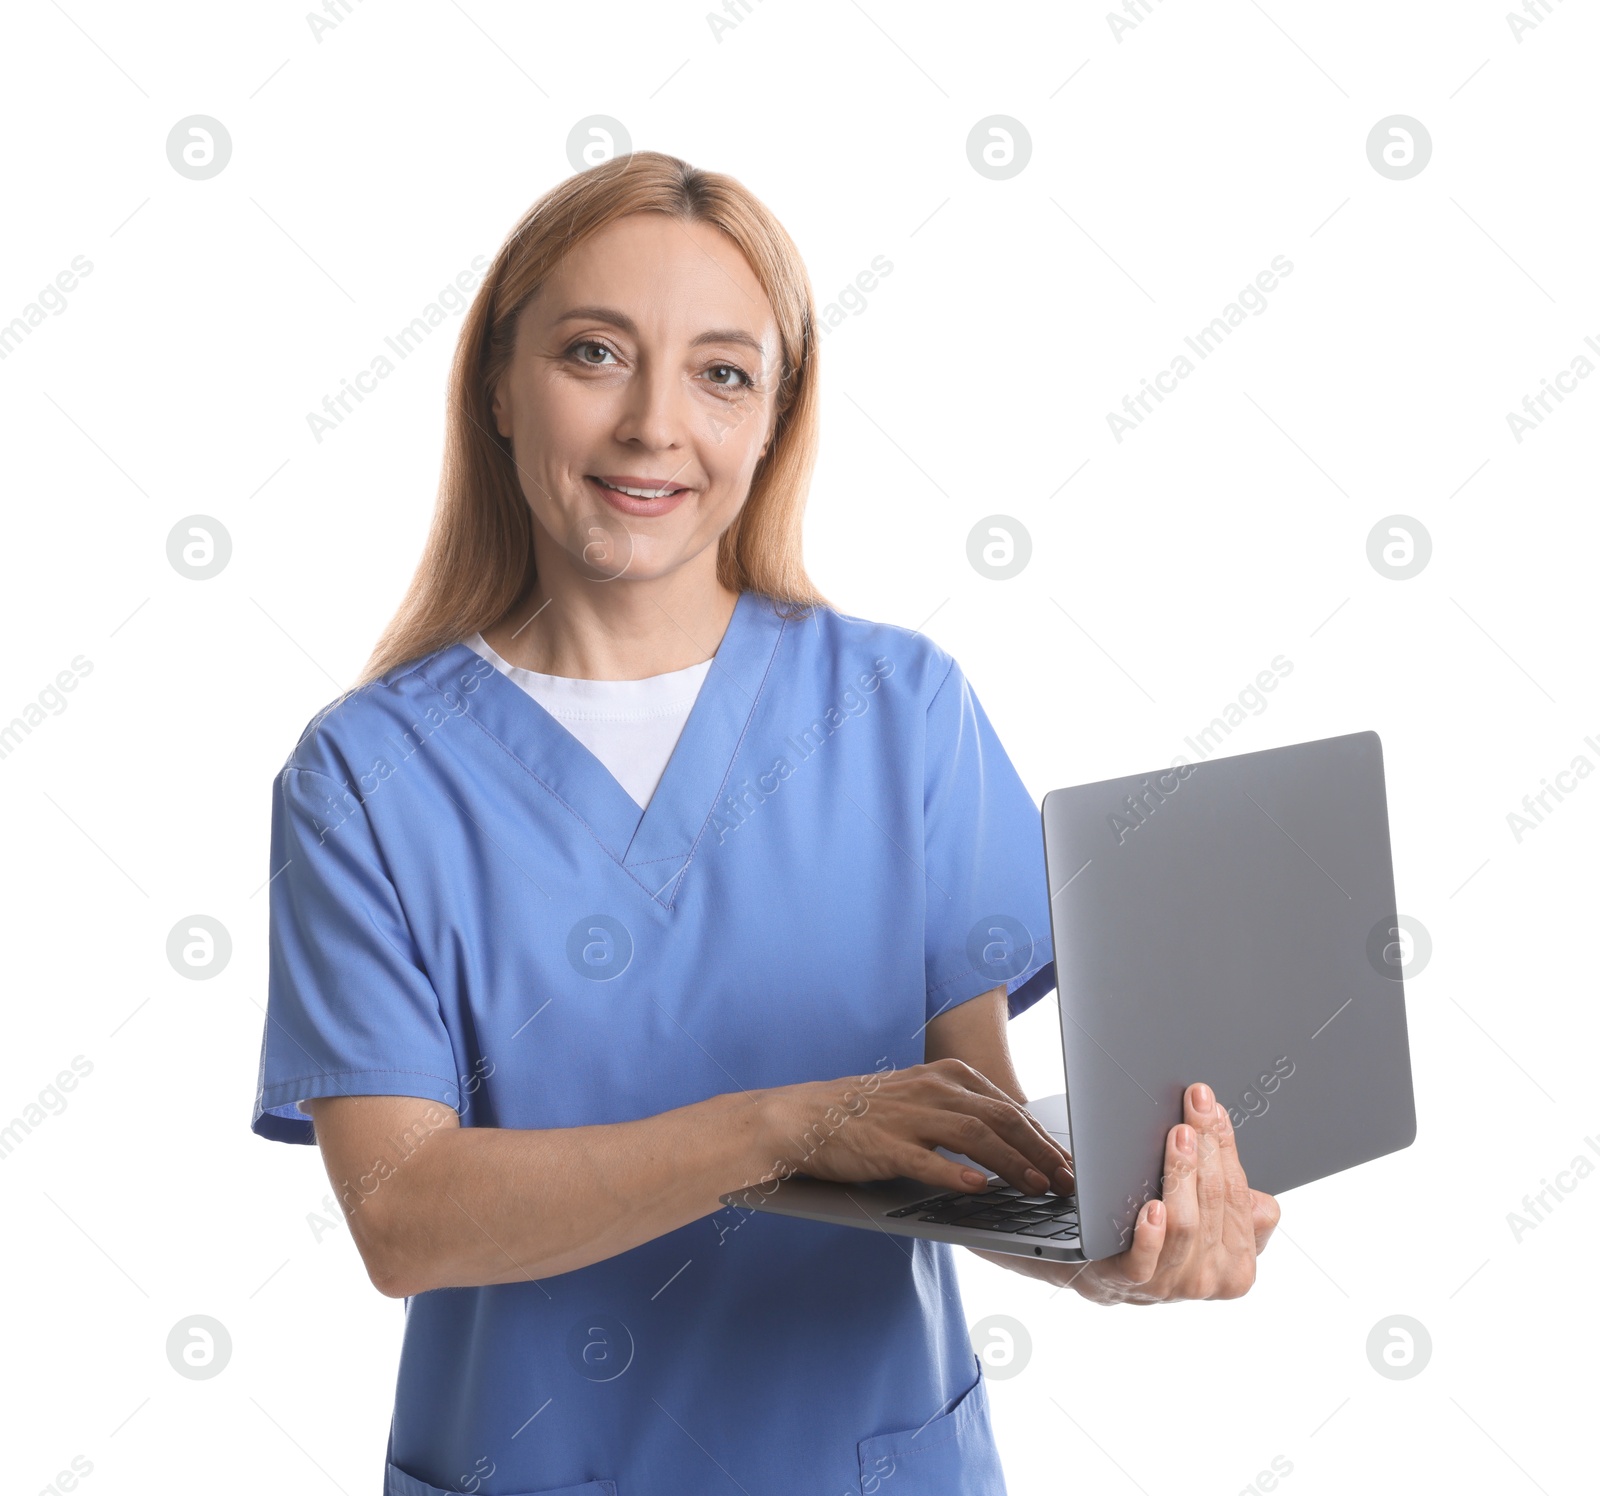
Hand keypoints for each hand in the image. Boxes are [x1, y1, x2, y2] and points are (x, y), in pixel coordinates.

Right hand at [755, 1058, 1074, 1198]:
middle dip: (1039, 1152)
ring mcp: (908, 1116)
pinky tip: (979, 1188)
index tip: (1068, 1165)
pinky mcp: (884, 1145)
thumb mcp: (921, 1100)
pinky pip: (926, 1159)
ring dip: (1011, 1163)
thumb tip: (1016, 1143)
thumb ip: (964, 1113)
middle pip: (1000, 1118)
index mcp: (946, 1076)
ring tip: (1037, 1187)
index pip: (1008, 1107)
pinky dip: (955, 1173)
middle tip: (1065, 1182)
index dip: (1043, 1138)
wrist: (805, 1117)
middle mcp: (932, 1090)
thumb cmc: (867, 1116)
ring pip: (974, 1136)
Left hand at [1069, 1082, 1279, 1305]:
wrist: (1106, 1277)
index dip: (1225, 1145)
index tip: (1213, 1106)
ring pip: (1186, 1224)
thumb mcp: (1210, 1226)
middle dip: (1207, 1147)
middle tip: (1195, 1106)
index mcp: (1238, 1263)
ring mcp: (1172, 1282)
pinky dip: (1150, 1233)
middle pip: (1214, 1201)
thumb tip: (1250, 1180)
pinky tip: (1150, 1208)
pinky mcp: (1133, 1283)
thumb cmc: (1164, 1241)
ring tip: (1178, 1138)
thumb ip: (1234, 1206)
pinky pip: (1145, 1260)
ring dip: (1182, 1176)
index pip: (1237, 1192)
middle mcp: (1210, 1277)